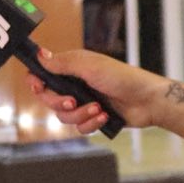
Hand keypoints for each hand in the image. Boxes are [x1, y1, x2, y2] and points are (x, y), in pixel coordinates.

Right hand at [27, 47, 178, 132]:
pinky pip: (80, 127)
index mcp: (73, 68)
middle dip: (59, 103)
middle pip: (50, 99)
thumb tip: (40, 55)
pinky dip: (91, 123)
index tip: (37, 86)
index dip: (36, 81)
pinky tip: (104, 116)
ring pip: (64, 116)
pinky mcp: (93, 118)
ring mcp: (84, 102)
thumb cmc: (123, 78)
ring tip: (98, 108)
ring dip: (80, 114)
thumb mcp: (90, 66)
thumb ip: (63, 63)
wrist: (147, 101)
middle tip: (72, 101)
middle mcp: (76, 85)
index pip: (44, 75)